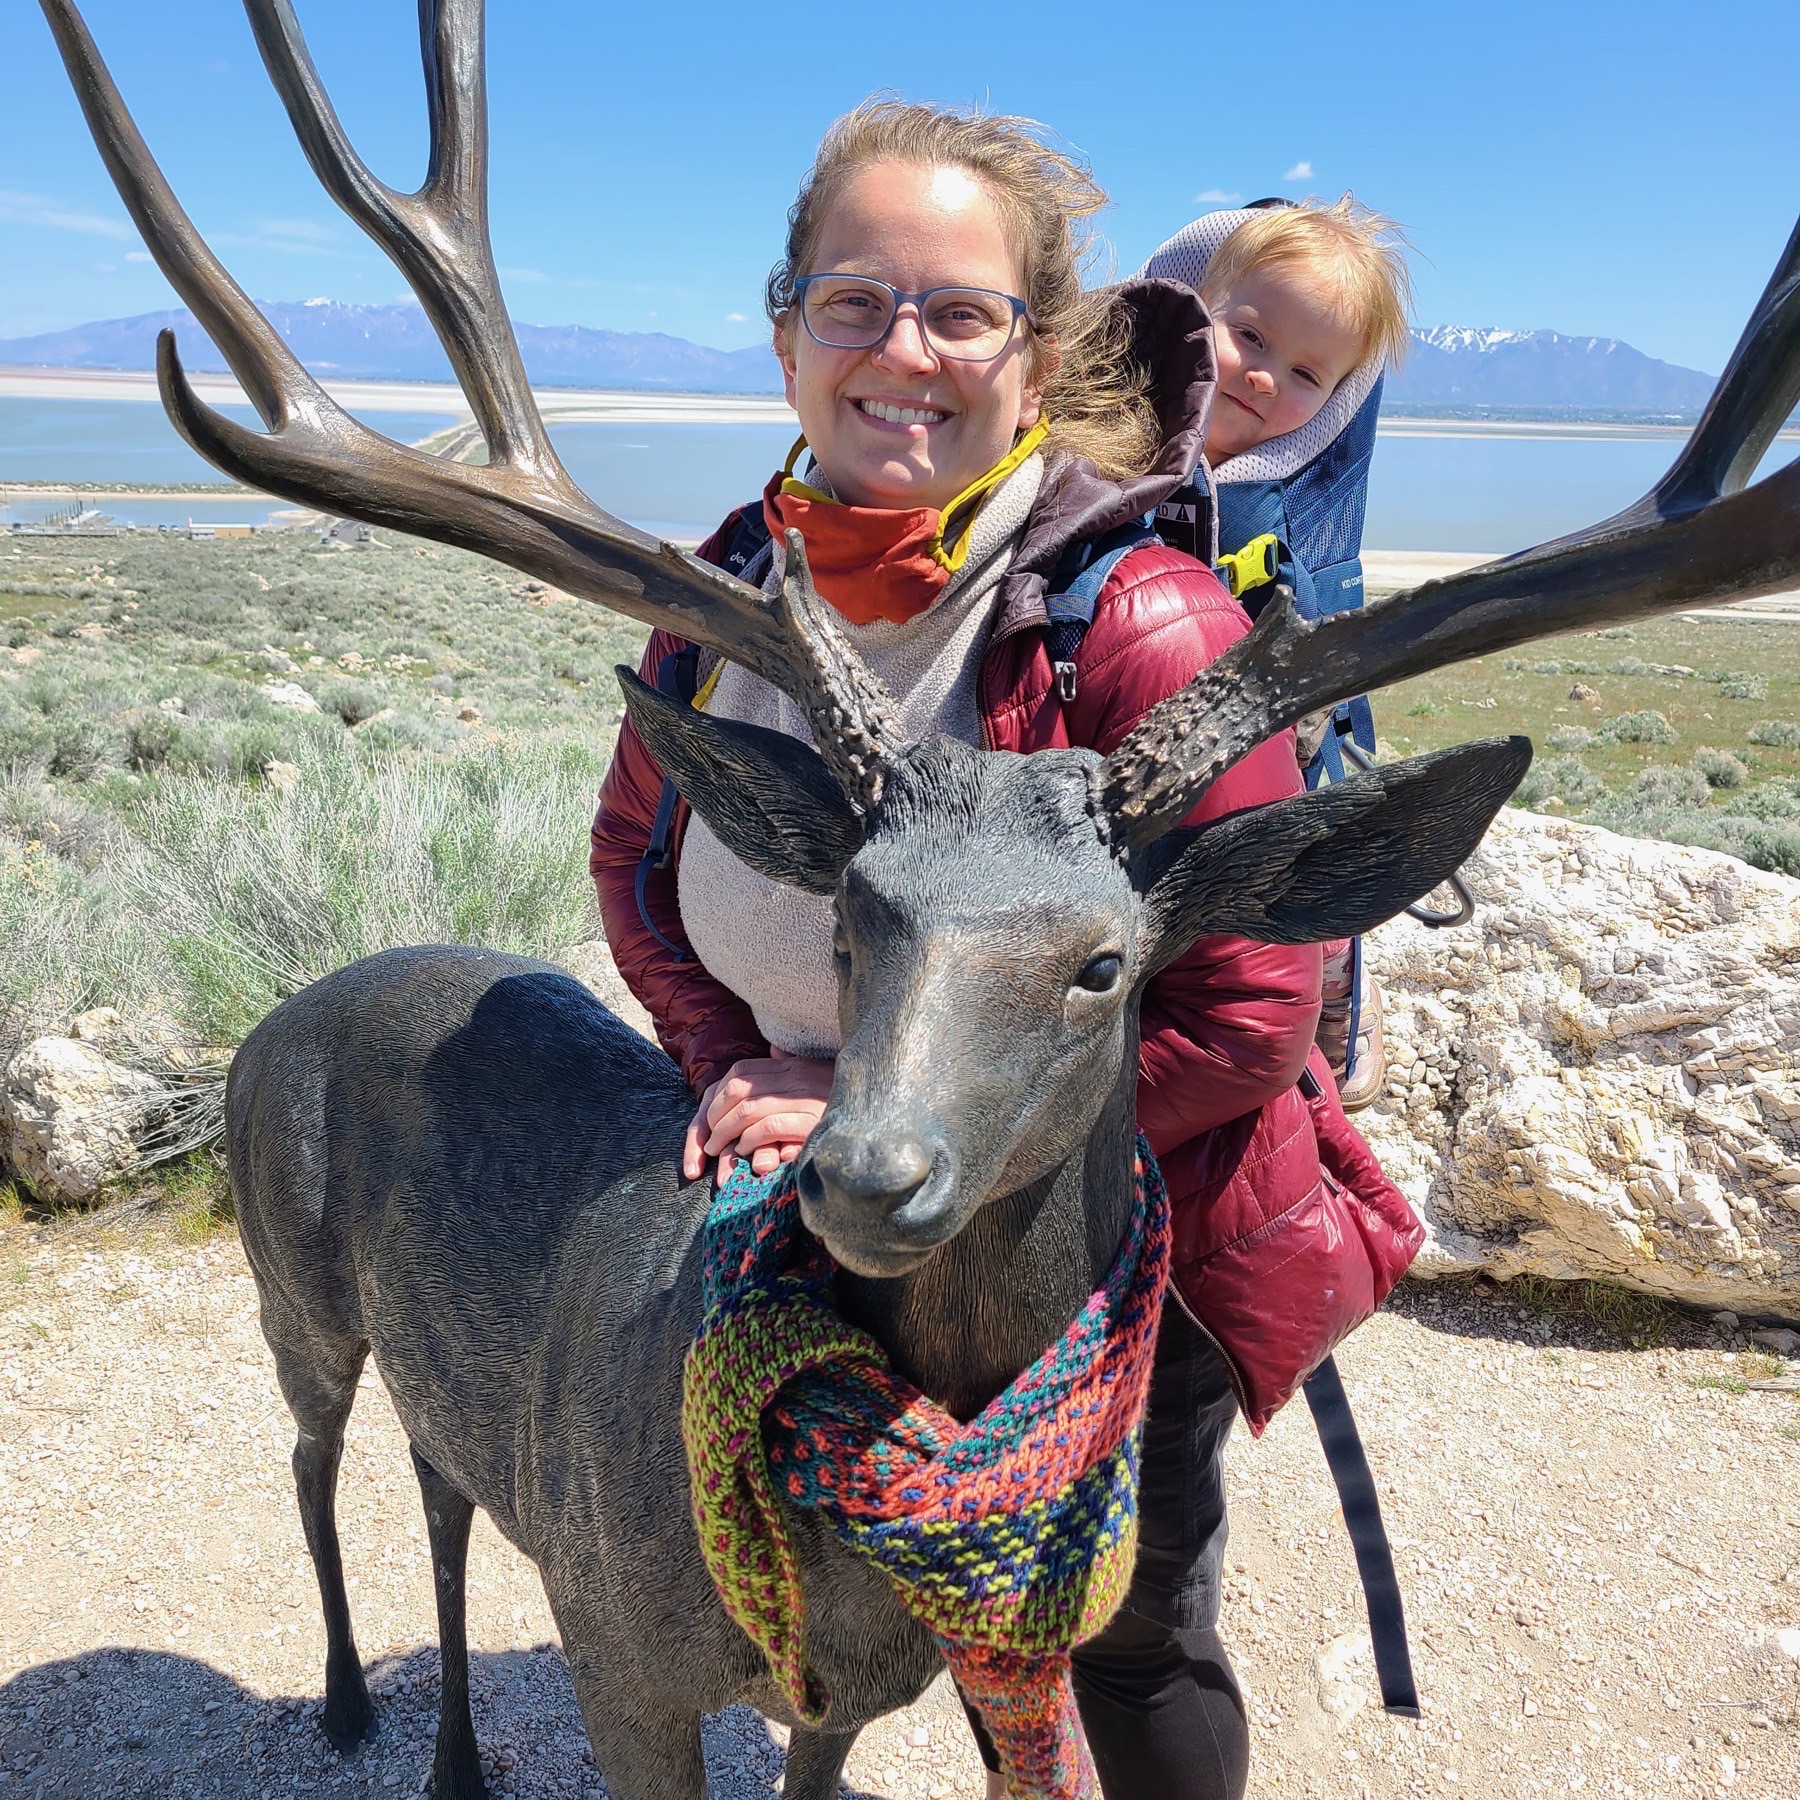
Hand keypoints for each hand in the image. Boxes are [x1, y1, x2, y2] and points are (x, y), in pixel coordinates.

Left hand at [682, 1049, 834, 1181]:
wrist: (884, 1111)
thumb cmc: (847, 1099)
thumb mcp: (818, 1076)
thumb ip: (793, 1064)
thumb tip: (772, 1051)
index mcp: (793, 1067)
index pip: (741, 1072)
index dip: (718, 1095)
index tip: (710, 1118)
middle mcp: (796, 1077)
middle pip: (738, 1087)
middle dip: (715, 1115)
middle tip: (709, 1140)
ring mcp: (804, 1097)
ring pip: (747, 1108)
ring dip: (726, 1132)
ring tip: (719, 1150)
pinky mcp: (811, 1120)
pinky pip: (769, 1126)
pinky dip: (750, 1140)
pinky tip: (746, 1152)